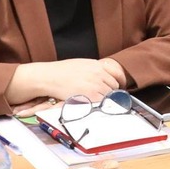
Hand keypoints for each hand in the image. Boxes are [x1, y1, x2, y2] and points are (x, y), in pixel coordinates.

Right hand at [12, 57, 126, 105]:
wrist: (49, 77)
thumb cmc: (61, 71)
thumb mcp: (81, 64)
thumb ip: (94, 69)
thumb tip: (104, 76)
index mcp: (97, 65)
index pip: (117, 74)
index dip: (119, 81)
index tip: (120, 86)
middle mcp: (98, 74)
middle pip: (114, 86)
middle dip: (111, 91)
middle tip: (106, 96)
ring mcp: (96, 85)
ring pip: (109, 95)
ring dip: (106, 98)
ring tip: (96, 100)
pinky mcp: (91, 96)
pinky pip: (103, 102)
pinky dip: (101, 104)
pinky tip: (94, 103)